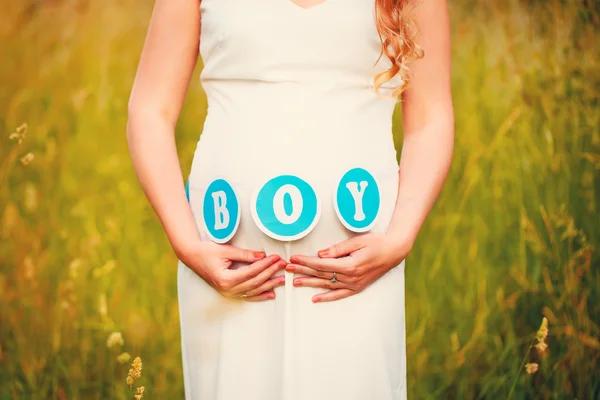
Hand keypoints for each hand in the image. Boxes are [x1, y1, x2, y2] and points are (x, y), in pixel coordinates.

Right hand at [178, 240, 285, 301]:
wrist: (192, 257)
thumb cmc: (206, 252)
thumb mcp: (226, 251)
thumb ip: (245, 254)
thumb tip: (262, 255)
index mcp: (226, 279)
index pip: (251, 272)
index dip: (265, 265)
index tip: (276, 258)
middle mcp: (227, 289)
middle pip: (254, 282)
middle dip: (270, 273)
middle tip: (282, 265)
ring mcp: (228, 293)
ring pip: (253, 290)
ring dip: (268, 285)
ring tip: (281, 279)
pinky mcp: (229, 292)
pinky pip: (247, 295)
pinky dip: (260, 295)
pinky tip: (271, 293)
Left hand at [285, 233, 409, 302]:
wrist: (394, 251)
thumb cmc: (376, 243)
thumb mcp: (357, 241)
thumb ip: (338, 249)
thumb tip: (321, 255)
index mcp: (350, 265)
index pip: (321, 264)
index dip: (306, 261)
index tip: (294, 258)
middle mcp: (351, 277)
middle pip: (321, 274)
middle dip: (303, 271)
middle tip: (288, 269)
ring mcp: (354, 284)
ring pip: (327, 285)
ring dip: (310, 283)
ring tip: (295, 282)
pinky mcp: (357, 287)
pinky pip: (339, 294)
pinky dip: (327, 297)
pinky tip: (315, 298)